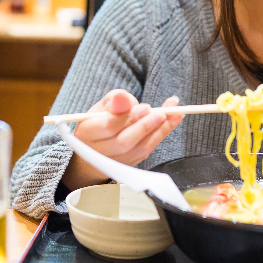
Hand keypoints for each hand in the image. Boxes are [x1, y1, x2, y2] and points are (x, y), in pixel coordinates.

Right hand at [60, 90, 183, 190]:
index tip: (145, 107)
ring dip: (159, 131)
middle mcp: (99, 152)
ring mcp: (115, 162)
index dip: (128, 118)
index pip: (108, 127)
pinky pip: (147, 152)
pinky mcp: (129, 165)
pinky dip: (161, 135)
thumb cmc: (99, 122)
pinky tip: (172, 121)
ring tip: (174, 114)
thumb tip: (123, 97)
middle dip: (146, 126)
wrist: (95, 149)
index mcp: (87, 132)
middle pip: (124, 142)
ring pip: (139, 149)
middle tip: (162, 113)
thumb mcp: (101, 106)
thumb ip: (114, 101)